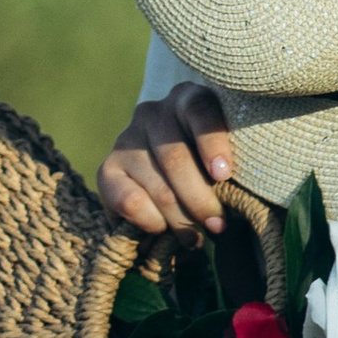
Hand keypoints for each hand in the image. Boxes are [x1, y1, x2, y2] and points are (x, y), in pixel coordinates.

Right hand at [97, 83, 234, 238]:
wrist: (168, 188)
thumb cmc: (210, 171)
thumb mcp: (225, 162)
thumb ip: (227, 170)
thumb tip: (231, 204)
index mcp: (188, 99)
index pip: (199, 110)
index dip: (212, 143)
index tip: (223, 175)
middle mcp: (152, 113)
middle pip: (176, 159)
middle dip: (200, 200)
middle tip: (217, 226)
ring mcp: (126, 140)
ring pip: (158, 188)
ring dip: (181, 221)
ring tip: (195, 238)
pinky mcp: (106, 169)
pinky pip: (131, 202)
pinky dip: (152, 223)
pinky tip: (162, 229)